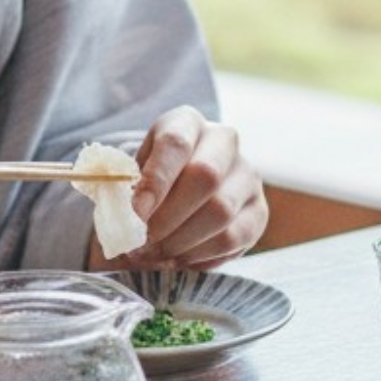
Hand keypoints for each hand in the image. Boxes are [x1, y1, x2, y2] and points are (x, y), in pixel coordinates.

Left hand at [94, 105, 267, 269]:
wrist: (180, 193)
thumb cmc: (150, 183)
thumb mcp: (130, 175)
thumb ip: (124, 192)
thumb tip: (122, 221)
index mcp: (186, 122)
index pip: (175, 143)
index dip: (155, 181)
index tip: (135, 214)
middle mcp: (224, 142)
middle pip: (205, 176)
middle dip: (168, 217)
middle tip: (142, 242)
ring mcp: (247, 175)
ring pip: (221, 211)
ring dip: (181, 240)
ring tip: (155, 253)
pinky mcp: (258, 211)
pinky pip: (232, 238)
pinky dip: (199, 255)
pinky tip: (177, 258)